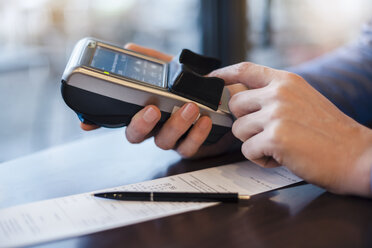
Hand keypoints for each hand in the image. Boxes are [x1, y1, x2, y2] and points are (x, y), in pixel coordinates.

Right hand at [81, 44, 240, 157]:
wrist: (221, 98)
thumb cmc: (192, 84)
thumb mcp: (171, 68)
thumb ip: (151, 60)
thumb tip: (130, 49)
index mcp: (143, 110)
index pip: (117, 118)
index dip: (98, 122)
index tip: (86, 123)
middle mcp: (154, 127)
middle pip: (135, 135)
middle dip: (141, 124)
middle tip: (152, 109)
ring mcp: (171, 138)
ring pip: (163, 142)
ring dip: (175, 126)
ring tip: (190, 108)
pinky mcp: (190, 145)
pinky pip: (188, 147)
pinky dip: (196, 135)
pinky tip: (203, 120)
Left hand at [209, 62, 371, 196]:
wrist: (356, 155)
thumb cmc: (328, 132)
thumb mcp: (302, 100)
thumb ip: (273, 95)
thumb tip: (240, 98)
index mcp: (286, 81)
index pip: (246, 70)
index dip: (224, 74)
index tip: (211, 79)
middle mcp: (279, 93)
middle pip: (235, 105)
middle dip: (245, 123)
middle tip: (266, 133)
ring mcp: (276, 114)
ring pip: (239, 130)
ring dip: (254, 142)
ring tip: (278, 146)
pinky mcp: (275, 138)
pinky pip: (247, 151)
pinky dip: (260, 159)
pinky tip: (281, 157)